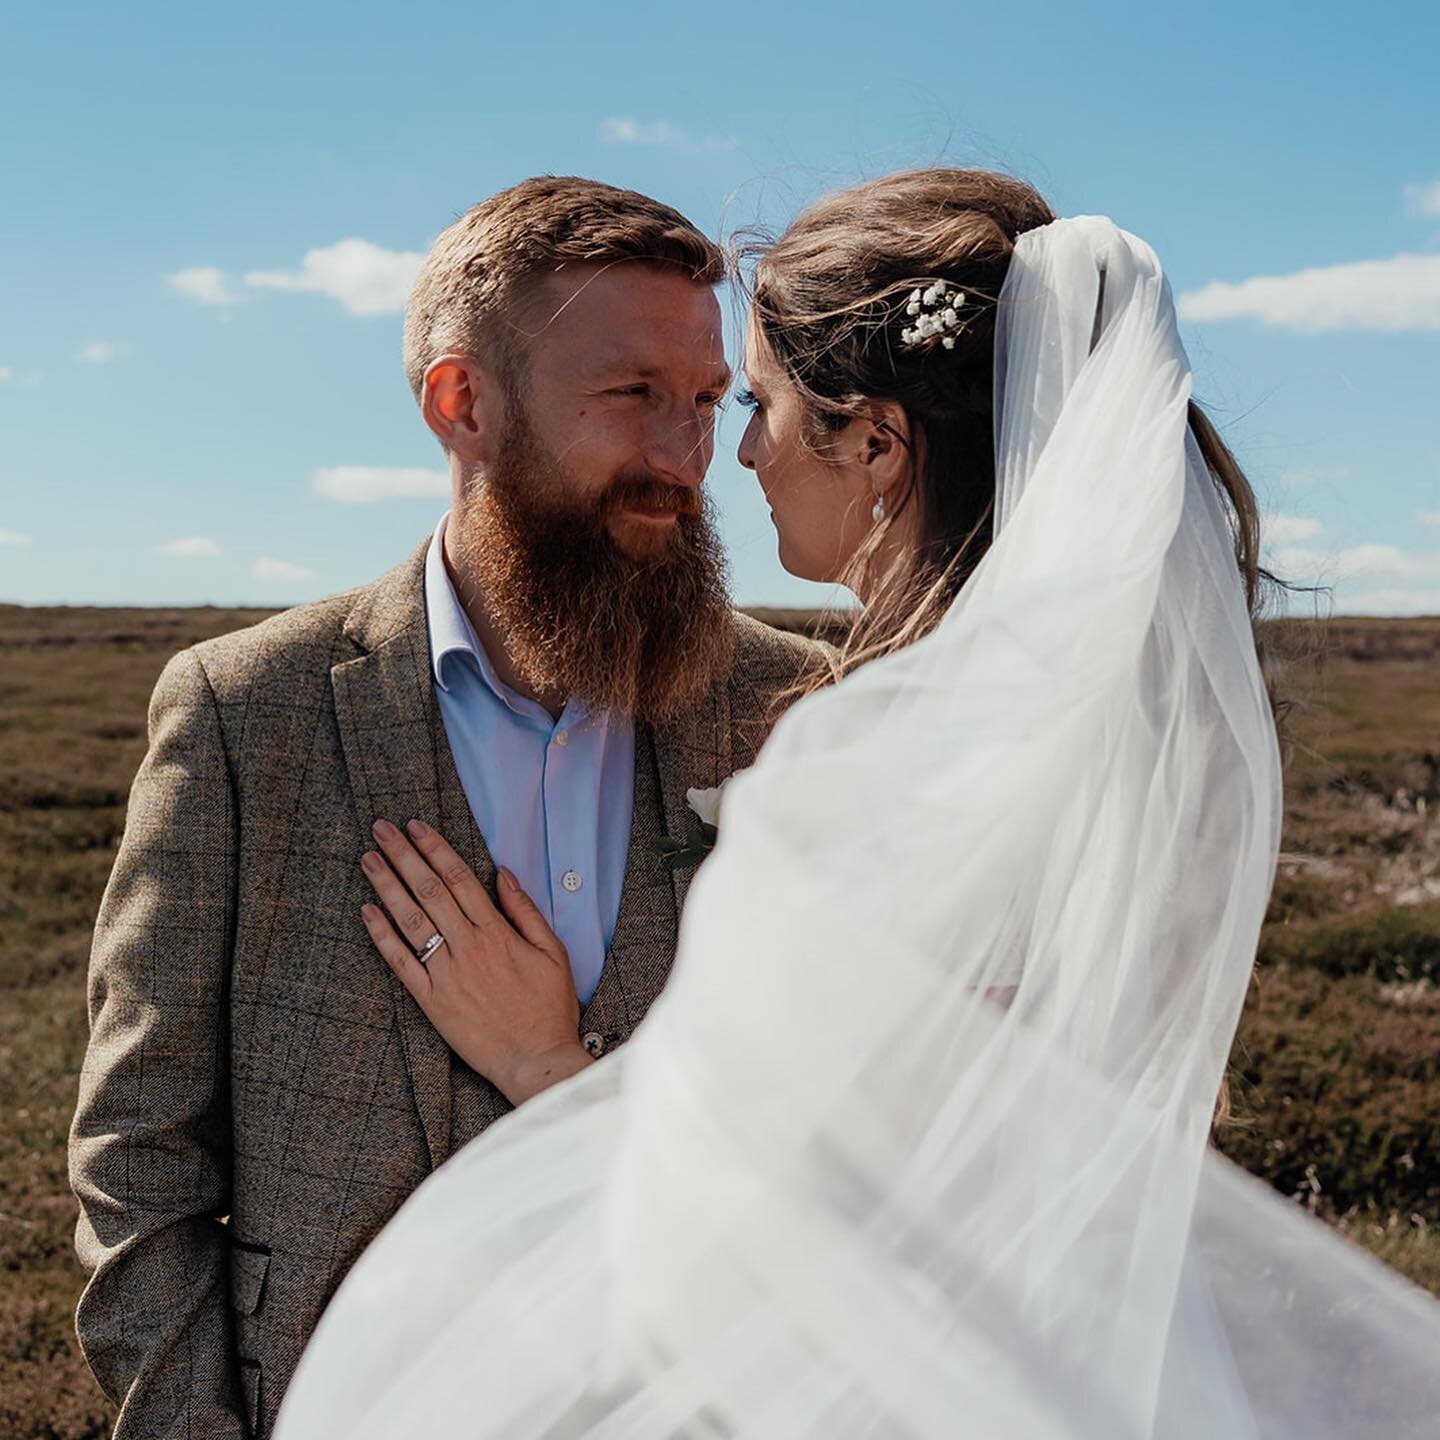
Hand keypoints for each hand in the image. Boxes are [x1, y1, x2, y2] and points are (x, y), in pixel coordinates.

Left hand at [359, 818, 593, 1105]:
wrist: (535, 1060)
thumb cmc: (549, 1008)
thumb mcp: (553, 953)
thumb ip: (526, 912)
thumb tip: (503, 874)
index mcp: (496, 933)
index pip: (458, 878)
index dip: (435, 848)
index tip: (415, 826)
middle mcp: (467, 947)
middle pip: (429, 890)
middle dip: (403, 855)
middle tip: (381, 829)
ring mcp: (446, 974)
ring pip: (410, 920)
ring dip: (386, 885)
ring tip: (368, 858)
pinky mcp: (431, 1001)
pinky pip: (401, 962)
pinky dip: (382, 935)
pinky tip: (367, 911)